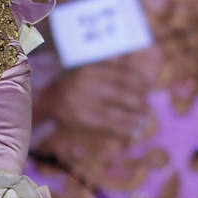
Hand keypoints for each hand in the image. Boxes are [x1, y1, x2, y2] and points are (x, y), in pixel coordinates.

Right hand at [35, 60, 151, 141]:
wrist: (46, 101)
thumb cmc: (73, 85)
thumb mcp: (87, 70)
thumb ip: (108, 65)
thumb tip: (134, 65)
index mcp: (89, 69)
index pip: (118, 73)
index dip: (137, 79)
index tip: (151, 85)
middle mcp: (85, 83)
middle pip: (118, 92)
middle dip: (137, 100)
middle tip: (150, 106)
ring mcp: (81, 101)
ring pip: (113, 111)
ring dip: (133, 118)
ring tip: (147, 121)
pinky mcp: (80, 117)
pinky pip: (106, 124)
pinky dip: (123, 129)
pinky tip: (135, 133)